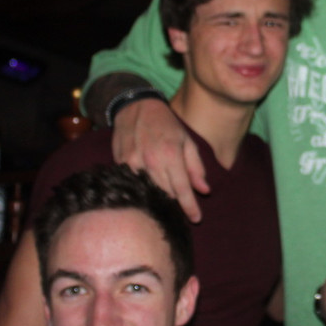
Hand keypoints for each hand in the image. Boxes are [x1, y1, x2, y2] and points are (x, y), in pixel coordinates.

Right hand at [111, 97, 208, 221]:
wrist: (135, 106)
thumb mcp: (187, 141)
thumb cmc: (166, 124)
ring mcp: (133, 163)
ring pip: (148, 191)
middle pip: (165, 194)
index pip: (182, 189)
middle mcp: (151, 161)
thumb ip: (196, 167)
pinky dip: (142, 188)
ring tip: (166, 202)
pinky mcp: (120, 163)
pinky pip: (133, 183)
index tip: (196, 219)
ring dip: (158, 198)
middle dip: (175, 204)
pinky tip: (148, 190)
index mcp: (171, 154)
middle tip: (182, 210)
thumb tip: (205, 190)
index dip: (190, 207)